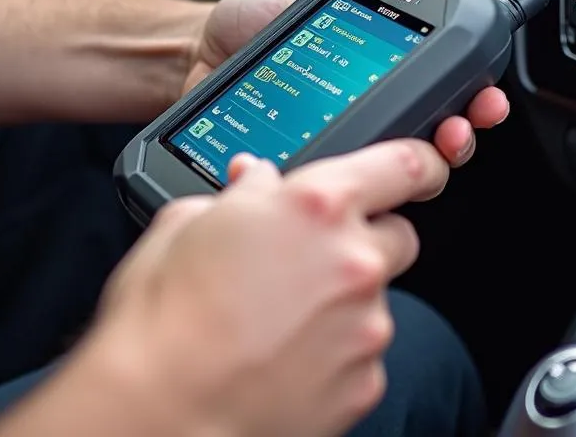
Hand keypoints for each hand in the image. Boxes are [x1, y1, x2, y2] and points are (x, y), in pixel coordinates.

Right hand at [87, 141, 448, 436]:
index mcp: (318, 205)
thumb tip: (257, 179)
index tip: (420, 171)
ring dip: (343, 302)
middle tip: (311, 258)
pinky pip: (363, 354)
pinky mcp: (364, 383)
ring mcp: (365, 327)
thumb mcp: (190, 222)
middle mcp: (355, 261)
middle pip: (399, 236)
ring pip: (376, 300)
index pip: (404, 166)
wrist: (154, 414)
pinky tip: (284, 358)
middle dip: (365, 241)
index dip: (420, 164)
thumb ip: (243, 192)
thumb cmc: (164, 318)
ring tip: (278, 320)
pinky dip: (335, 353)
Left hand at [186, 0, 510, 165]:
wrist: (188, 57)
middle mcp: (367, 111)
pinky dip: (366, 184)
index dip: (470, 94)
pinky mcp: (308, 173)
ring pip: (399, 172)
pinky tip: (366, 170)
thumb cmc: (246, 25)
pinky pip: (343, 187)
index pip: (438, 86)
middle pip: (432, 136)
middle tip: (460, 127)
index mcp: (378, 69)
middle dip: (460, 133)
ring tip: (431, 148)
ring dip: (428, 164)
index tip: (483, 95)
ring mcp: (339, 145)